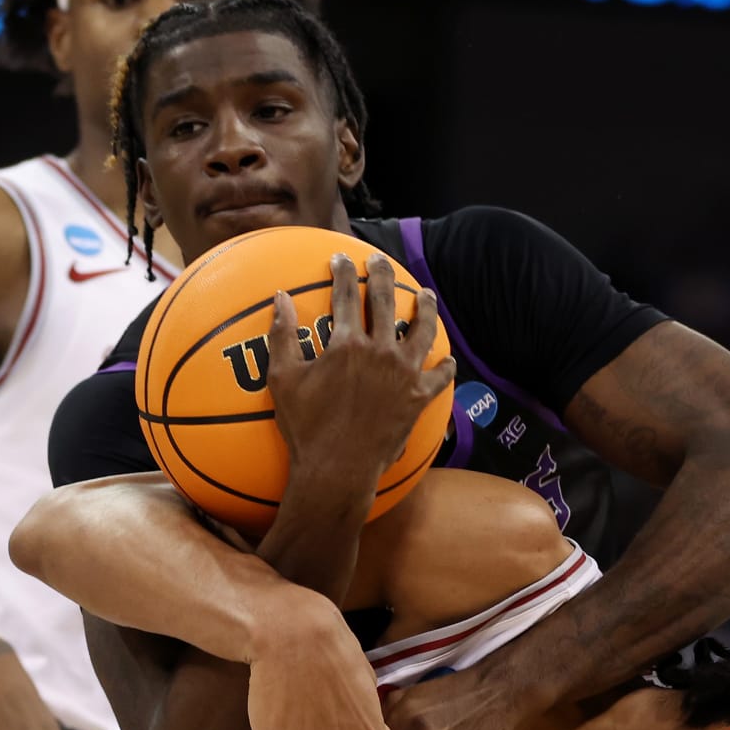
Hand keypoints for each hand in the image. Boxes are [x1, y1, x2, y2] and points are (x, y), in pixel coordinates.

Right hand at [266, 253, 452, 493]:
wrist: (338, 470)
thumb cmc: (306, 429)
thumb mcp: (283, 380)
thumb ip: (282, 336)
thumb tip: (280, 298)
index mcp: (347, 344)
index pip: (346, 295)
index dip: (342, 272)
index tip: (340, 259)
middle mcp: (380, 351)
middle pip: (385, 300)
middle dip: (382, 274)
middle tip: (379, 261)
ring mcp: (404, 374)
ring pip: (422, 330)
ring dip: (425, 308)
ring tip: (426, 295)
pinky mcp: (418, 398)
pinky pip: (439, 377)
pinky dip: (445, 367)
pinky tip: (449, 360)